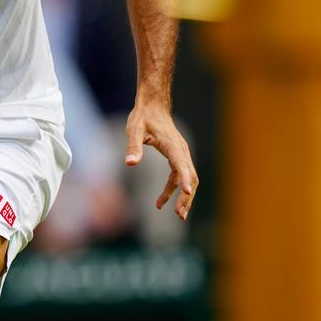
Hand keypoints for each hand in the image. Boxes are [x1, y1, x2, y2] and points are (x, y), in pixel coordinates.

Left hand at [124, 105, 197, 220]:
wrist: (153, 106)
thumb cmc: (143, 117)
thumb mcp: (134, 129)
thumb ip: (133, 147)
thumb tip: (130, 164)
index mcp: (173, 145)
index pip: (182, 165)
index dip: (184, 180)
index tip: (187, 193)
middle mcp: (181, 151)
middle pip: (190, 177)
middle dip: (187, 197)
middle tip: (179, 215)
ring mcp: (181, 154)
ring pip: (188, 179)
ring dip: (184, 197)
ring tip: (176, 214)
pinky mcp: (177, 157)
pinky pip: (178, 177)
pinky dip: (173, 190)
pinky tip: (161, 202)